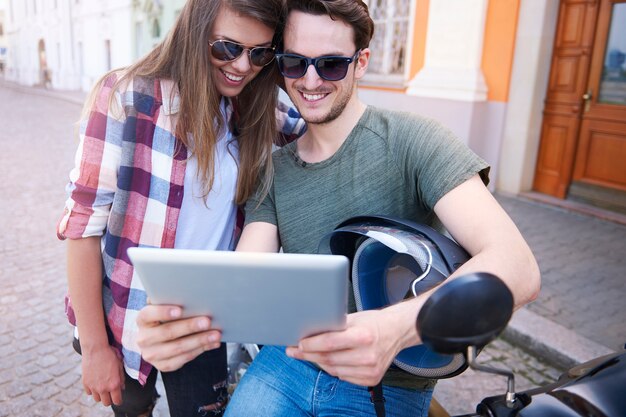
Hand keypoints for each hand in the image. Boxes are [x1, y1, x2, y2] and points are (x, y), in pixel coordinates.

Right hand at [81, 345, 124, 405]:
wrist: (95, 349)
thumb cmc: (110, 356)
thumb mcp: (119, 366)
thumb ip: (121, 379)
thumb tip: (121, 388)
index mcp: (114, 384)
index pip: (117, 401)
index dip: (119, 400)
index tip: (119, 397)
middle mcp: (103, 388)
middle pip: (106, 403)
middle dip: (110, 399)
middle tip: (111, 392)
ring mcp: (93, 387)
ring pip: (97, 399)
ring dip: (101, 395)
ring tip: (103, 387)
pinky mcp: (85, 383)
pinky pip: (89, 393)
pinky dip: (93, 390)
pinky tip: (96, 382)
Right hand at [136, 304, 222, 371]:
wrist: (156, 340)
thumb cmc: (165, 318)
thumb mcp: (163, 307)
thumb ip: (169, 300)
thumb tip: (184, 291)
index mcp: (142, 320)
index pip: (148, 314)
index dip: (163, 312)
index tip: (180, 310)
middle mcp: (144, 338)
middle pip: (168, 332)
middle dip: (189, 326)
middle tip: (207, 321)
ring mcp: (152, 354)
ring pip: (178, 348)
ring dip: (200, 340)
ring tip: (216, 334)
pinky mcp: (163, 365)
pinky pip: (184, 358)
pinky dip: (201, 350)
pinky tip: (212, 343)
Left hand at [285, 309, 408, 385]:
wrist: (397, 331)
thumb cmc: (373, 323)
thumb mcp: (353, 318)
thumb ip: (334, 326)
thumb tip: (309, 334)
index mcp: (363, 336)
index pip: (329, 343)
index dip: (311, 345)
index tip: (298, 344)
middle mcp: (368, 355)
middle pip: (329, 358)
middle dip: (309, 354)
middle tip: (296, 350)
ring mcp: (370, 369)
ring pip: (334, 370)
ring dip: (320, 362)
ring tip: (311, 354)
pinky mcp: (371, 379)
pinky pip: (343, 377)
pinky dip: (334, 369)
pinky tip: (330, 360)